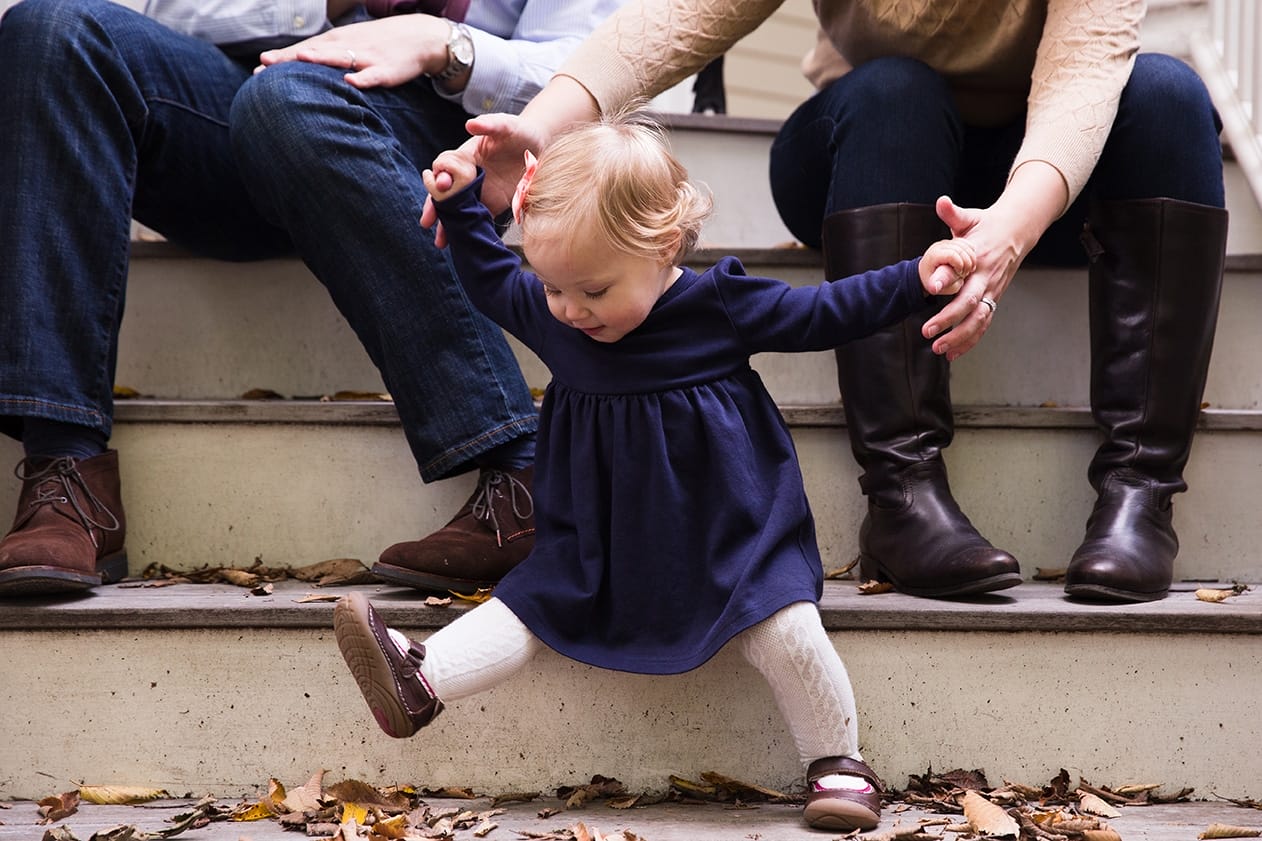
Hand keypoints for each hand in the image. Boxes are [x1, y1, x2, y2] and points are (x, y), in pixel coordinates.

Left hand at [255, 15, 448, 88]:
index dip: (283, 58)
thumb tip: (300, 64)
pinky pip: (373, 76)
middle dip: (290, 59)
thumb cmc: (380, 43)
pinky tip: (350, 82)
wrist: (420, 37)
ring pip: (341, 58)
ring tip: (301, 60)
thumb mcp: (351, 44)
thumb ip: (328, 55)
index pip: (305, 49)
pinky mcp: (387, 70)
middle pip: (315, 53)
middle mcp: (348, 46)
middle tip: (265, 66)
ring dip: (321, 59)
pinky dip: (363, 78)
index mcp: (338, 41)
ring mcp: (367, 57)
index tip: (259, 67)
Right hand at [420, 75, 599, 245]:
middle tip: (427, 221)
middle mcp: (468, 175)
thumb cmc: (519, 131)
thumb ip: (490, 124)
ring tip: (440, 242)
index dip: (441, 175)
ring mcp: (479, 191)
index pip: (445, 166)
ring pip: (457, 209)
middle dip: (434, 206)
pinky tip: (463, 243)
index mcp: (466, 155)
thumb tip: (470, 125)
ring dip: (448, 224)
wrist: (540, 146)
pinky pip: (477, 218)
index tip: (443, 184)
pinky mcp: (492, 203)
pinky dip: (470, 230)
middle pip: (445, 192)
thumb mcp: (506, 125)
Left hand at [920, 237, 976, 296]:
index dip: (960, 264)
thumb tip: (936, 288)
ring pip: (964, 245)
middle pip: (960, 249)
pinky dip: (970, 251)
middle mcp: (938, 247)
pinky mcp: (951, 242)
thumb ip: (942, 284)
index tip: (960, 273)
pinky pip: (965, 243)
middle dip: (967, 262)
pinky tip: (970, 261)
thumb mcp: (937, 286)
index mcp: (933, 256)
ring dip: (971, 257)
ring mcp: (945, 243)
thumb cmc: (933, 281)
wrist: (928, 274)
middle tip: (965, 273)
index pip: (951, 255)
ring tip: (969, 268)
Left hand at [921, 195, 1020, 360]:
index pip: (962, 270)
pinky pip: (983, 324)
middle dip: (949, 320)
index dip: (946, 279)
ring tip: (940, 350)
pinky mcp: (993, 299)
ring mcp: (992, 290)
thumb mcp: (969, 217)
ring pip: (979, 320)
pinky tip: (953, 354)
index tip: (930, 288)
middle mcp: (986, 277)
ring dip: (960, 337)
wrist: (1017, 231)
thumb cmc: (986, 225)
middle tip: (927, 331)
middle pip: (970, 303)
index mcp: (978, 257)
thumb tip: (942, 202)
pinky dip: (970, 341)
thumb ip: (953, 213)